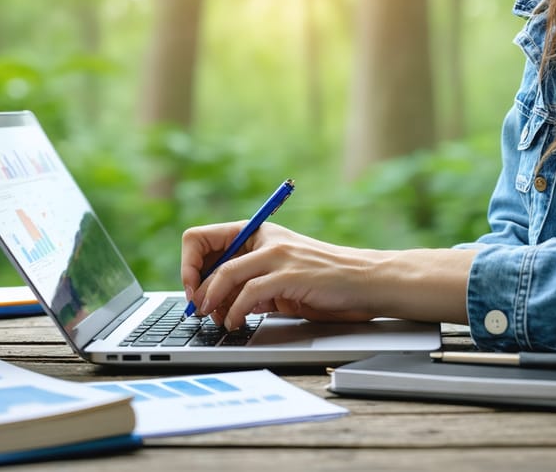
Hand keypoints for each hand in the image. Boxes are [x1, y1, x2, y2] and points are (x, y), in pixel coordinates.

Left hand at [181, 222, 381, 329]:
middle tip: (197, 311)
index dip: (189, 264)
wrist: (366, 282)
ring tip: (213, 320)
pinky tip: (235, 323)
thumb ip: (250, 283)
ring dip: (211, 301)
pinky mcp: (289, 274)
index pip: (203, 237)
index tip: (191, 289)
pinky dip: (235, 311)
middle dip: (196, 288)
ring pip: (226, 273)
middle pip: (207, 253)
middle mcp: (265, 238)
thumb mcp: (280, 279)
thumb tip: (212, 301)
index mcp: (259, 233)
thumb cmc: (325, 283)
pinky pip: (249, 292)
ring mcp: (278, 254)